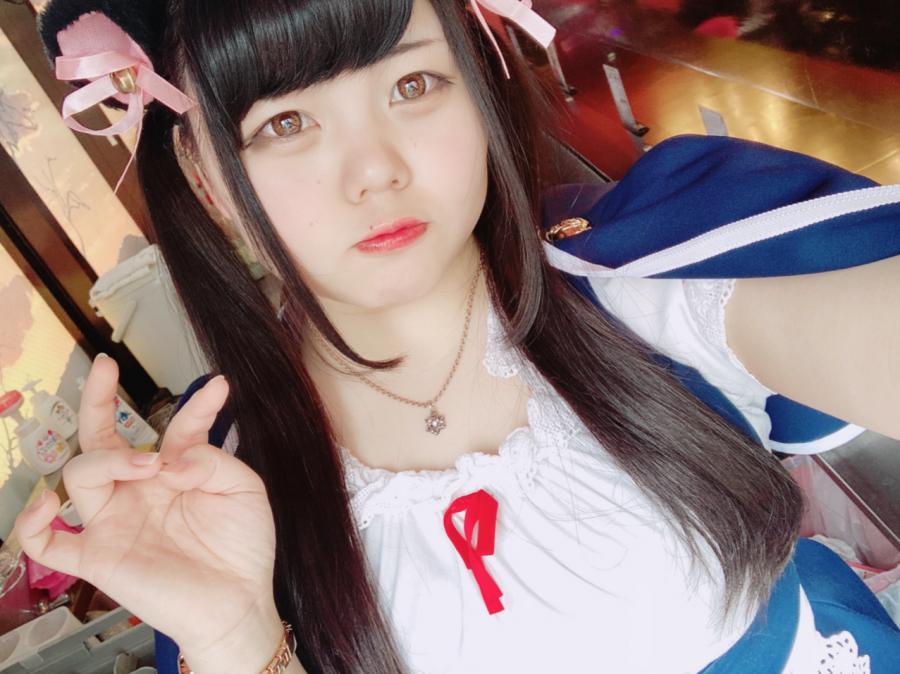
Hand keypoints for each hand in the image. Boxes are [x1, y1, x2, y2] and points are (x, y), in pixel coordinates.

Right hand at [14, 356, 282, 671]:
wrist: (239, 603)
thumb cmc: (243, 547)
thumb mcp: (244, 490)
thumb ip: (211, 461)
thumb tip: (168, 460)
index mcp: (179, 470)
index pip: (178, 428)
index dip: (198, 405)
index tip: (220, 386)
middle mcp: (142, 489)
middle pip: (103, 437)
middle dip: (99, 400)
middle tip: (106, 368)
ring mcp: (118, 521)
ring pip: (82, 473)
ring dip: (107, 458)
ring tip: (146, 464)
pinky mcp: (102, 557)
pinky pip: (50, 545)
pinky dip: (33, 527)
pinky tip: (46, 506)